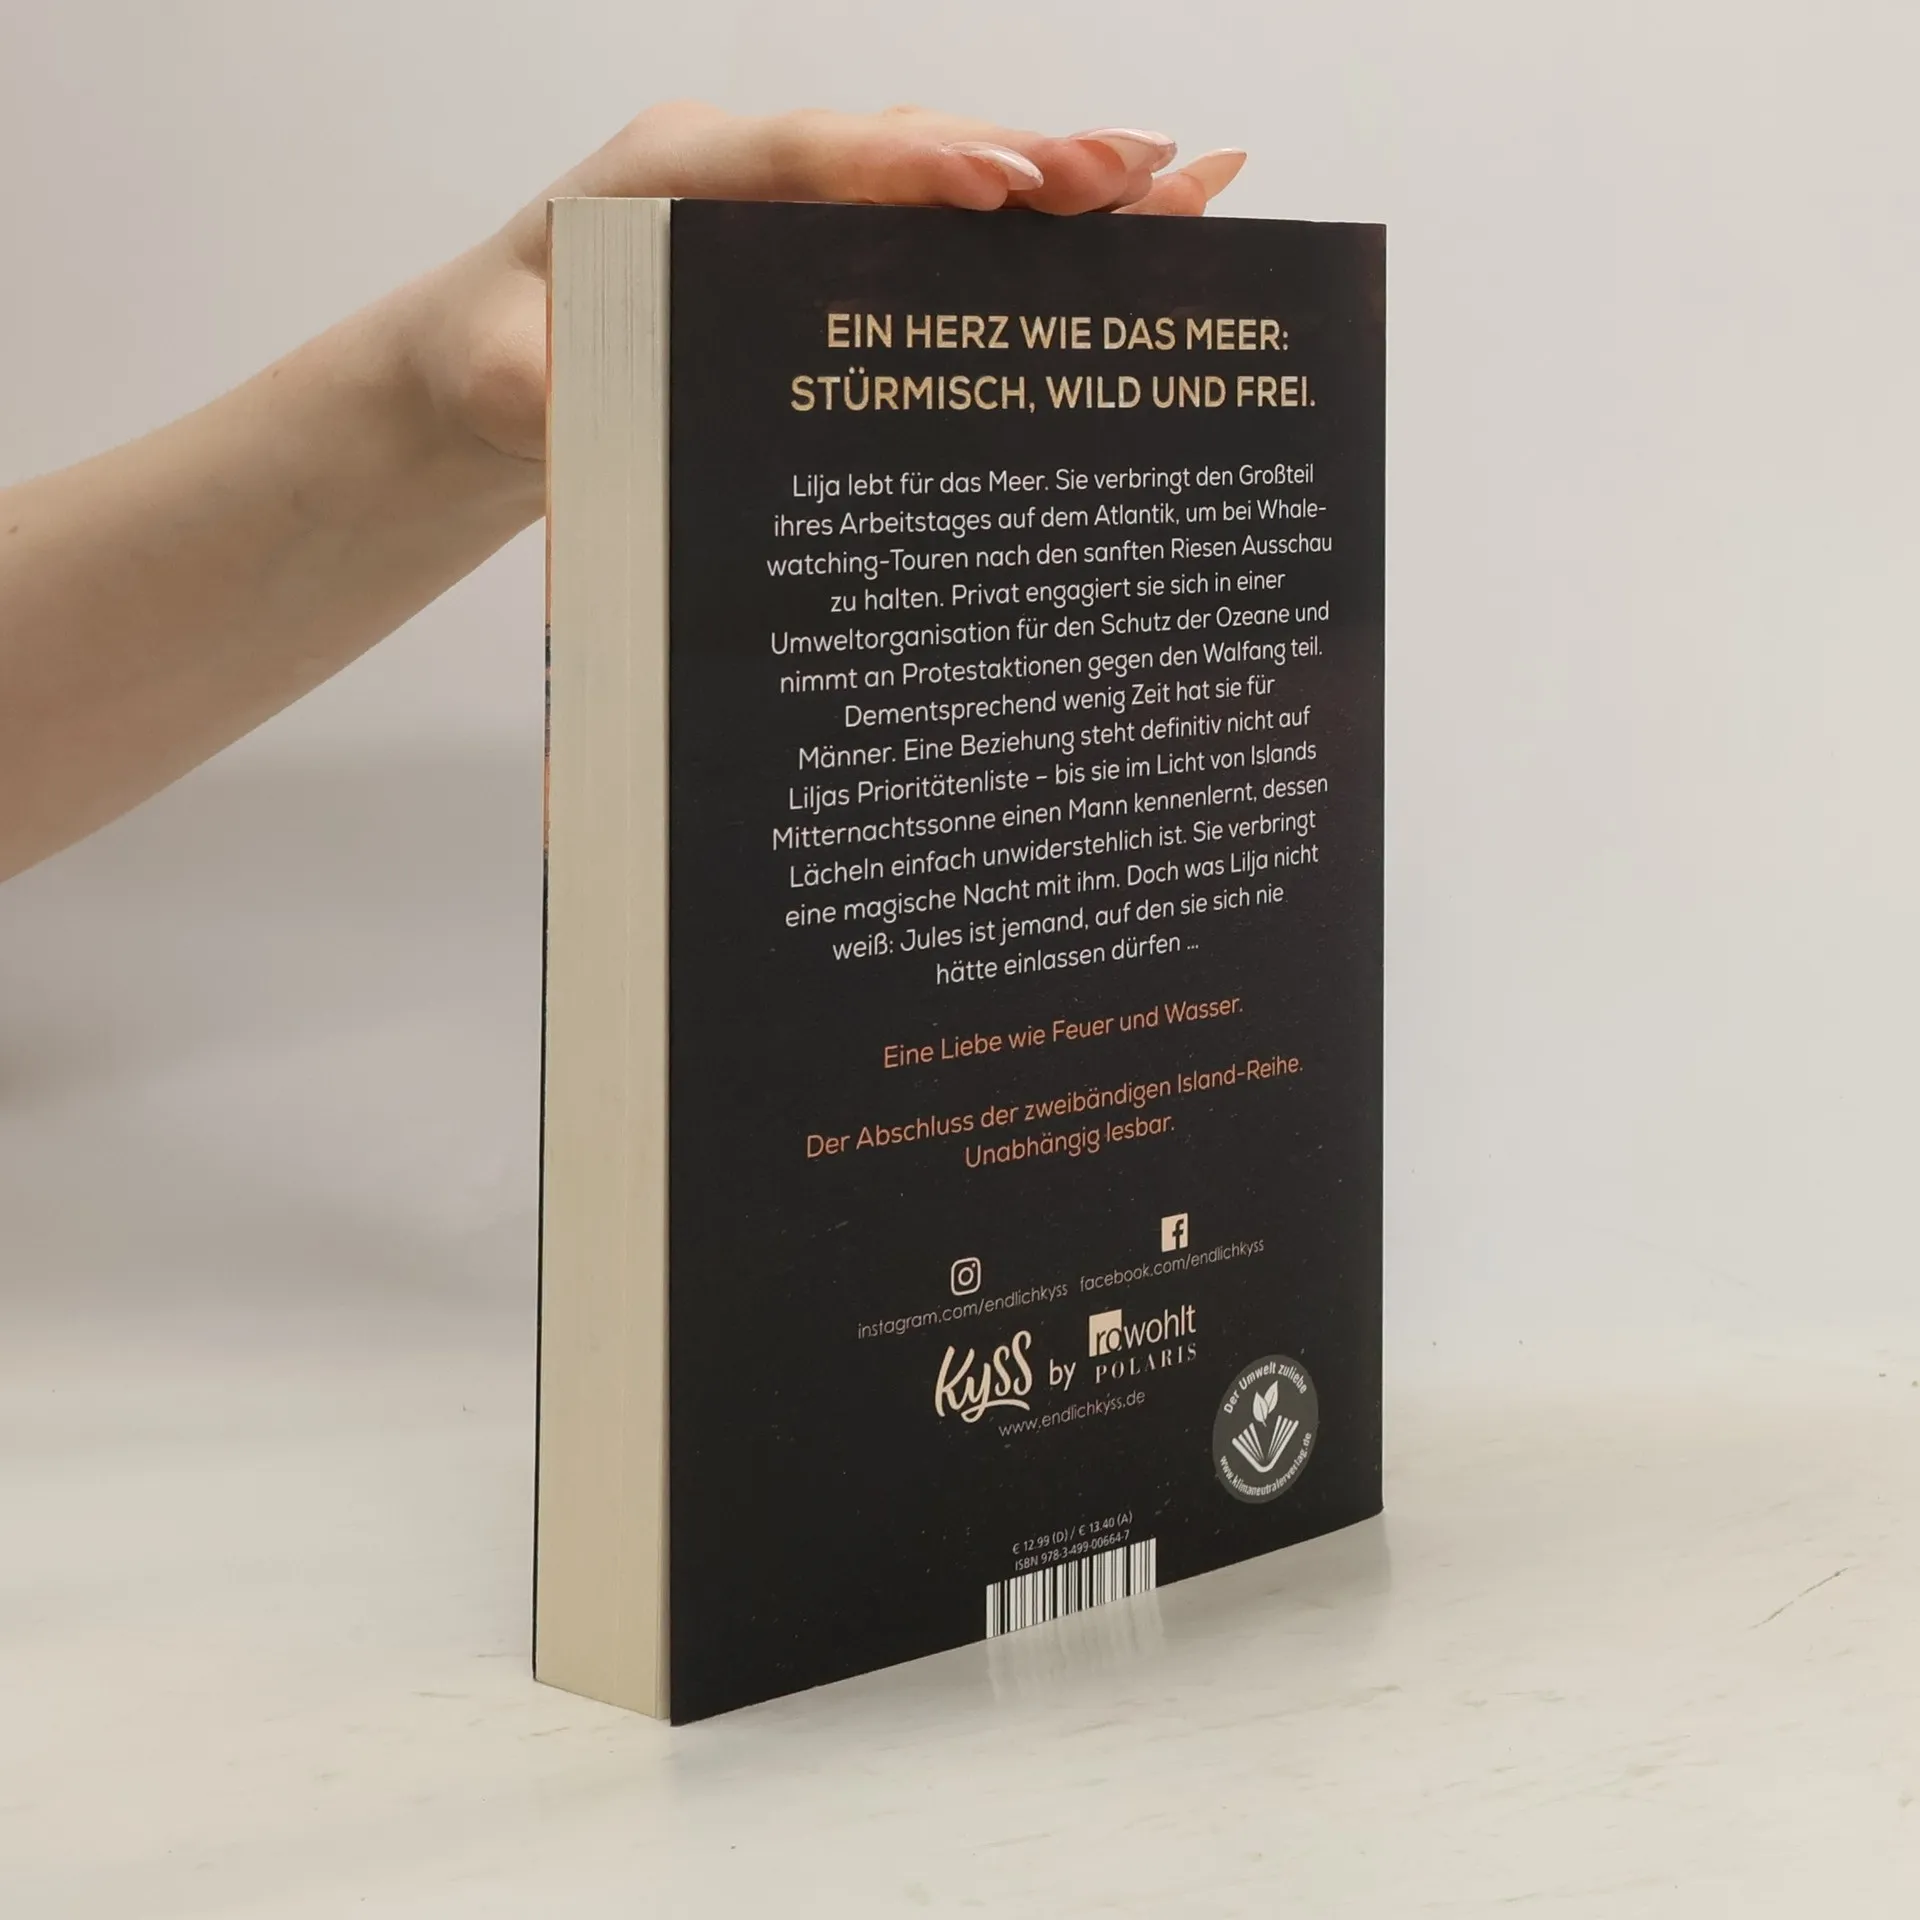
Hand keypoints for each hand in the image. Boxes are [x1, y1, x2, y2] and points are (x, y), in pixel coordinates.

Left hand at [413, 103, 1246, 468]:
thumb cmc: (500, 360)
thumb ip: (554, 389)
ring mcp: (800, 210)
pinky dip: (1026, 237)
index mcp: (677, 175)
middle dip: (1034, 162)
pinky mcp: (827, 258)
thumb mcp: (505, 383)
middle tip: (1154, 169)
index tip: (1008, 183)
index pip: (816, 158)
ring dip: (1059, 192)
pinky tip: (1122, 233)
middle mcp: (756, 174)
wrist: (488, 362)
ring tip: (1183, 187)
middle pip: (912, 152)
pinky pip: (934, 236)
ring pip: (943, 187)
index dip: (916, 167)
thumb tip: (608, 406)